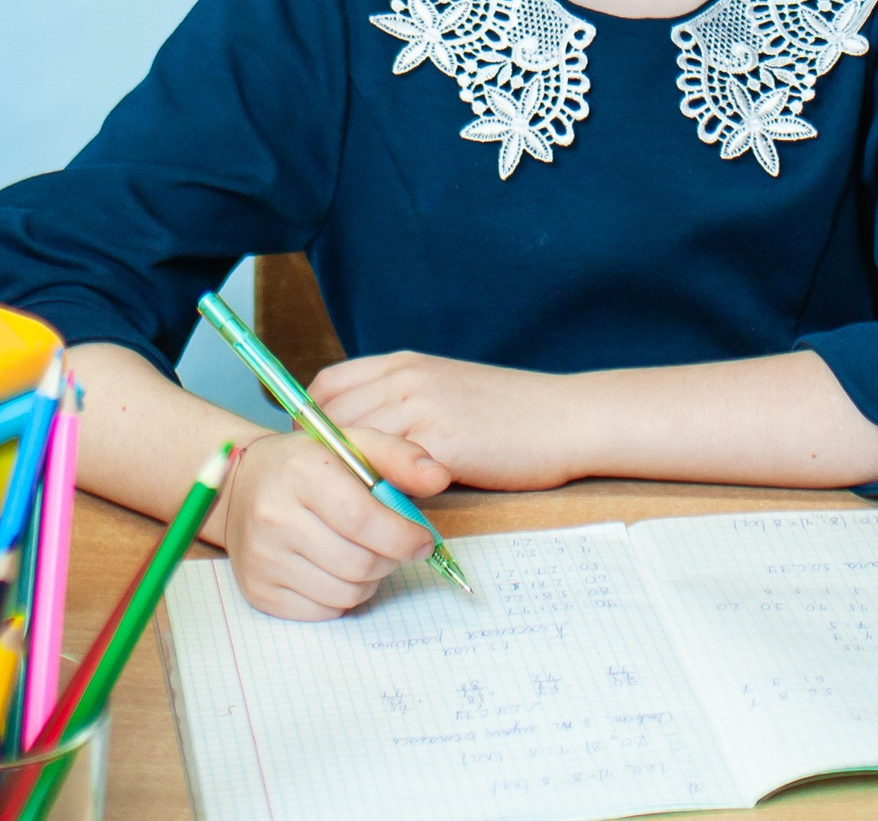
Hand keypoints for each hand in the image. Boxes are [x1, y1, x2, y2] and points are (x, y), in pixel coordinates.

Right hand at [222, 427, 451, 620]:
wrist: (241, 487)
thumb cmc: (308, 465)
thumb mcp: (353, 446)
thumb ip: (400, 457)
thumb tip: (439, 478)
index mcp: (301, 471)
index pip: (362, 518)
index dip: (402, 535)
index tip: (423, 540)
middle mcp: (274, 515)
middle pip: (358, 562)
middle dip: (391, 559)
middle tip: (395, 546)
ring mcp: (262, 558)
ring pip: (345, 593)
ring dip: (370, 579)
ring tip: (365, 554)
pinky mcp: (258, 591)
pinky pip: (323, 611)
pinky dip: (342, 598)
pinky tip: (336, 570)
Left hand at [311, 352, 583, 490]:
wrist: (566, 417)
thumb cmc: (513, 412)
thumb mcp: (448, 389)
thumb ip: (406, 403)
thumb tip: (366, 440)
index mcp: (404, 363)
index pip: (327, 386)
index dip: (311, 422)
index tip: (314, 454)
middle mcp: (405, 379)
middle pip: (330, 418)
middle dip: (320, 458)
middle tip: (323, 494)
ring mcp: (420, 408)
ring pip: (352, 447)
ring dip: (345, 480)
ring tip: (349, 510)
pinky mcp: (438, 442)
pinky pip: (386, 471)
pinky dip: (378, 494)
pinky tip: (384, 513)